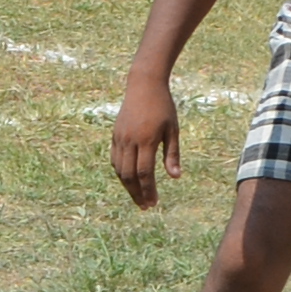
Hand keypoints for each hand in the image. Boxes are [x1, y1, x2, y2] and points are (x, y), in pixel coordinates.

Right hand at [107, 72, 179, 209]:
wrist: (143, 85)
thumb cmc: (163, 106)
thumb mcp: (172, 129)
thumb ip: (172, 154)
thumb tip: (175, 177)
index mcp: (146, 140)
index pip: (144, 173)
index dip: (148, 190)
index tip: (154, 202)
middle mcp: (130, 141)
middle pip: (129, 175)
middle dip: (137, 193)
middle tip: (145, 206)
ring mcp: (120, 138)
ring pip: (119, 169)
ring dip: (128, 186)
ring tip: (138, 196)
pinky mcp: (115, 135)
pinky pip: (115, 159)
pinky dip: (121, 172)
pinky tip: (129, 179)